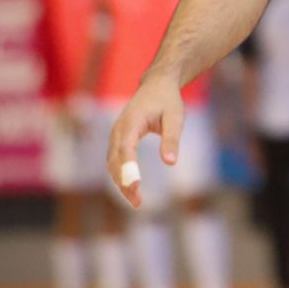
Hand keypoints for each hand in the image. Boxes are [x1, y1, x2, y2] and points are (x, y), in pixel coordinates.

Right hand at [105, 76, 184, 207]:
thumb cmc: (167, 101)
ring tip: (136, 201)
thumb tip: (170, 163)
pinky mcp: (118, 140)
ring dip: (121, 182)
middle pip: (115, 160)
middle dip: (123, 182)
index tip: (135, 186)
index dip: (128, 168)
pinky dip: (120, 175)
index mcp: (131, 122)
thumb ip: (172, 138)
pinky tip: (131, 188)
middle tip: (138, 202)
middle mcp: (118, 129)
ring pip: (112, 163)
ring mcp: (115, 135)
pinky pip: (114, 161)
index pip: (126, 148)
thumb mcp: (175, 117)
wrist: (156, 85)